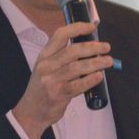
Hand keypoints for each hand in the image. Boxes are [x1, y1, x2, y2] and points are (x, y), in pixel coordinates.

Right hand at [12, 22, 111, 138]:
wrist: (30, 112)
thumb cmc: (43, 89)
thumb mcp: (47, 69)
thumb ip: (63, 58)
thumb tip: (91, 49)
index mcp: (44, 56)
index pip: (60, 35)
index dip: (77, 28)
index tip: (92, 26)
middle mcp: (46, 66)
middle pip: (73, 51)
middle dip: (93, 47)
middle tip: (106, 47)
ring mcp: (51, 80)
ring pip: (77, 67)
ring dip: (96, 63)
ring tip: (108, 61)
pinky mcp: (57, 94)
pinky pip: (78, 85)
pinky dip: (90, 80)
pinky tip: (99, 76)